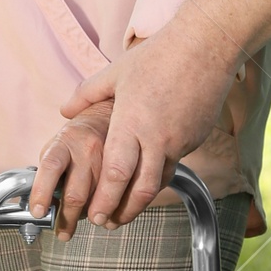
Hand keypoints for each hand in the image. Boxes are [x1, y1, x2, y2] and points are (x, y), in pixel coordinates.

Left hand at [30, 103, 114, 239]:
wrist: (110, 115)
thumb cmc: (78, 137)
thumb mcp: (58, 145)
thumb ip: (50, 171)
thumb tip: (42, 204)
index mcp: (64, 142)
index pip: (51, 166)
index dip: (42, 192)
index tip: (39, 212)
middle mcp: (87, 148)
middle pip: (76, 193)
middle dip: (68, 218)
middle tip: (62, 231)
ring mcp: (109, 157)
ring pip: (99, 200)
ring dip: (91, 217)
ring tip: (85, 223)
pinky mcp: (128, 164)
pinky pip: (121, 196)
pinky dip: (114, 211)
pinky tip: (108, 216)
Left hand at [59, 9, 242, 228]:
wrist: (206, 46)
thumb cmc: (159, 56)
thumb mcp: (116, 73)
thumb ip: (87, 94)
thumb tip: (65, 111)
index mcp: (131, 123)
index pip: (115, 174)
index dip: (103, 200)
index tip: (93, 215)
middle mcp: (156, 138)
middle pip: (138, 190)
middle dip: (120, 212)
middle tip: (105, 224)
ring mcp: (178, 141)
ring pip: (158, 182)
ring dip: (140, 202)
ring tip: (125, 211)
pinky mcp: (193, 138)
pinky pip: (174, 165)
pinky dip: (158, 176)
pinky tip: (148, 179)